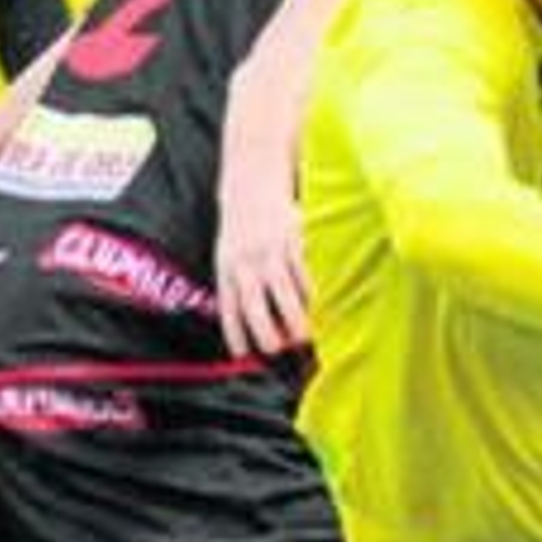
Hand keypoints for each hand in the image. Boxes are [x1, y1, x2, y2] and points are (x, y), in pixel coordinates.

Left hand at [215, 178, 310, 357]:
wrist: (253, 184)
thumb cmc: (240, 228)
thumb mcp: (228, 254)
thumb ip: (238, 285)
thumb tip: (257, 325)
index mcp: (227, 269)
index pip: (229, 310)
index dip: (236, 335)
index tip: (243, 356)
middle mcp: (246, 263)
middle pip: (256, 307)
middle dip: (267, 334)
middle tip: (279, 351)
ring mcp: (270, 253)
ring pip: (286, 294)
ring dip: (297, 320)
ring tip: (304, 336)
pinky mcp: (293, 243)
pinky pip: (304, 276)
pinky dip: (310, 295)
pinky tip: (314, 306)